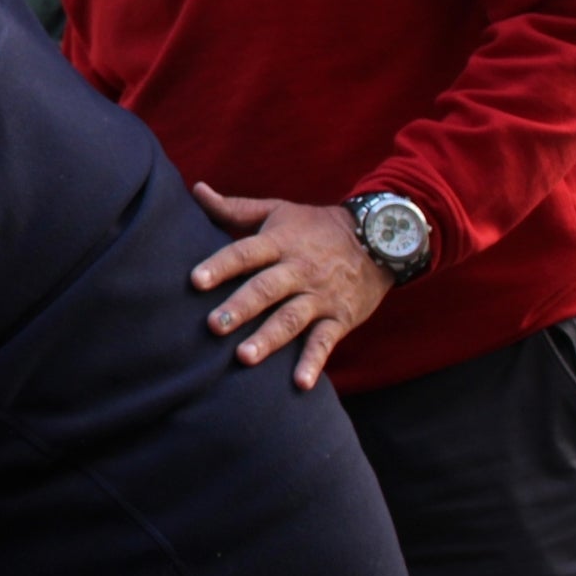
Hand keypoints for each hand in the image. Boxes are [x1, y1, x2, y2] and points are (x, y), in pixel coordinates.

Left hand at [188, 184, 393, 389]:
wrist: (380, 239)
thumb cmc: (316, 227)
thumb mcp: (278, 210)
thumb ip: (235, 208)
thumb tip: (197, 190)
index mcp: (279, 242)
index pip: (245, 253)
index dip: (220, 265)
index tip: (195, 280)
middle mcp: (299, 269)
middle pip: (266, 289)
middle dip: (240, 307)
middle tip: (213, 326)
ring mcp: (320, 296)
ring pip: (292, 318)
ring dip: (269, 338)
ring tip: (244, 357)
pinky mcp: (340, 318)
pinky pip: (325, 342)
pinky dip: (313, 363)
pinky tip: (300, 384)